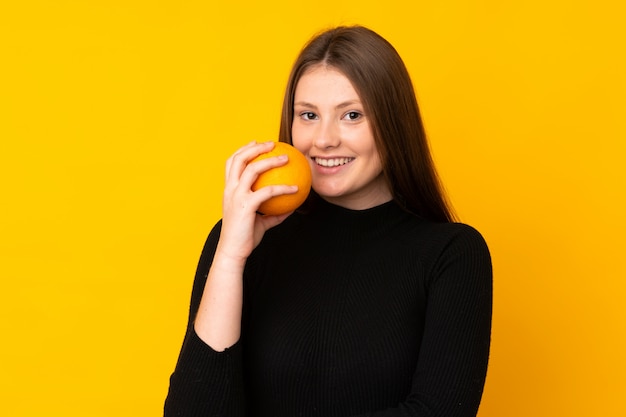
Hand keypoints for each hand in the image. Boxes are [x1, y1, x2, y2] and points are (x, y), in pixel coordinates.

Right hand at [216, 141, 297, 263]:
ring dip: (270, 160)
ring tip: (285, 158)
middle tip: (272, 143)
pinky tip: (295, 188)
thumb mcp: (259, 221)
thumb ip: (272, 212)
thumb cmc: (244, 237)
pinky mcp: (246, 205)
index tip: (256, 142)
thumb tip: (290, 207)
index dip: (243, 149)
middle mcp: (230, 189)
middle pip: (239, 159)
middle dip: (255, 147)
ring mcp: (236, 196)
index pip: (231, 163)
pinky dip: (283, 188)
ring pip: (252, 169)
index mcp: (229, 190)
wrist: (233, 251)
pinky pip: (268, 191)